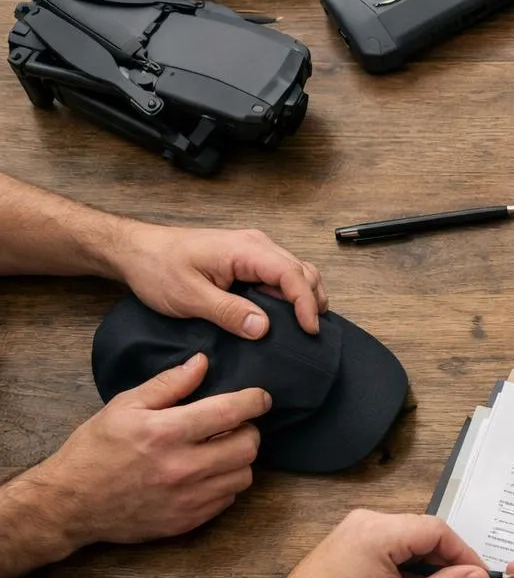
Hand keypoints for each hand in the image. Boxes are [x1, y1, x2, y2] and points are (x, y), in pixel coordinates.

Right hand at [22, 353, 266, 547]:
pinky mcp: (188, 521)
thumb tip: (202, 363)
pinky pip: (228, 499)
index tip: (260, 397)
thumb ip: (168, 384)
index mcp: (166, 433)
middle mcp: (182, 468)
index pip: (231, 412)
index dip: (254, 401)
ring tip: (219, 450)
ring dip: (239, 459)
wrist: (70, 504)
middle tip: (234, 426)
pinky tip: (206, 474)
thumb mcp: (124, 406)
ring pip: (244, 475)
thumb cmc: (95, 450)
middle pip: (248, 446)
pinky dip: (225, 484)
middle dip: (248, 430)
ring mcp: (187, 499)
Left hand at [111, 222, 326, 338]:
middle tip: (311, 333)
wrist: (136, 250)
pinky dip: (289, 293)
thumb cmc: (157, 267)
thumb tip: (262, 328)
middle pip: (302, 270)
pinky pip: (279, 274)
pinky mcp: (246, 258)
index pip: (291, 274)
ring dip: (303, 296)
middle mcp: (255, 244)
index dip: (305, 303)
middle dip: (312, 300)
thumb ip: (228, 312)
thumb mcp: (189, 296)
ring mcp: (252, 249)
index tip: (309, 330)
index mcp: (245, 249)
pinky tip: (284, 314)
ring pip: (294, 271)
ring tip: (302, 325)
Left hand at [248, 511, 492, 577]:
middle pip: (426, 539)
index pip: (439, 532)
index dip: (464, 556)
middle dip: (445, 574)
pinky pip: (393, 553)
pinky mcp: (354, 543)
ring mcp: (360, 531)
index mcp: (380, 532)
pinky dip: (408, 575)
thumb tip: (478, 577)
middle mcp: (370, 522)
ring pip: (411, 549)